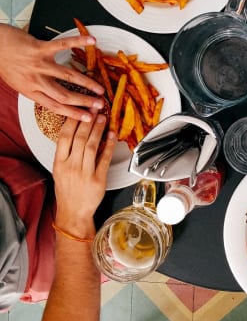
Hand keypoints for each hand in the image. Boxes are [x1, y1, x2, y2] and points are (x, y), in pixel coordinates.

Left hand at [0, 24, 105, 120]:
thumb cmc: (4, 62)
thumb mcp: (18, 83)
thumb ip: (36, 89)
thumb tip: (52, 97)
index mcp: (30, 91)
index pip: (55, 107)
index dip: (74, 114)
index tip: (88, 118)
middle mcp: (35, 80)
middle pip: (64, 95)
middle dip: (84, 102)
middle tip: (99, 105)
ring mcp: (38, 64)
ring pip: (67, 76)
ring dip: (86, 83)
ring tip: (100, 89)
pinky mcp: (39, 48)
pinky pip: (62, 45)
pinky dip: (78, 42)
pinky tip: (91, 41)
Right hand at [53, 114, 115, 230]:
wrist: (73, 212)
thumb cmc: (67, 190)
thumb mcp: (60, 170)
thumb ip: (66, 153)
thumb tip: (76, 131)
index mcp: (59, 163)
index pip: (64, 137)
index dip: (72, 121)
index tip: (79, 109)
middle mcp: (71, 167)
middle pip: (79, 138)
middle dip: (88, 121)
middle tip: (94, 108)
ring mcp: (85, 173)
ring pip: (92, 146)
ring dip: (98, 130)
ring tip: (103, 118)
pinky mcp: (98, 180)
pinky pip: (105, 159)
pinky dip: (109, 146)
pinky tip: (112, 135)